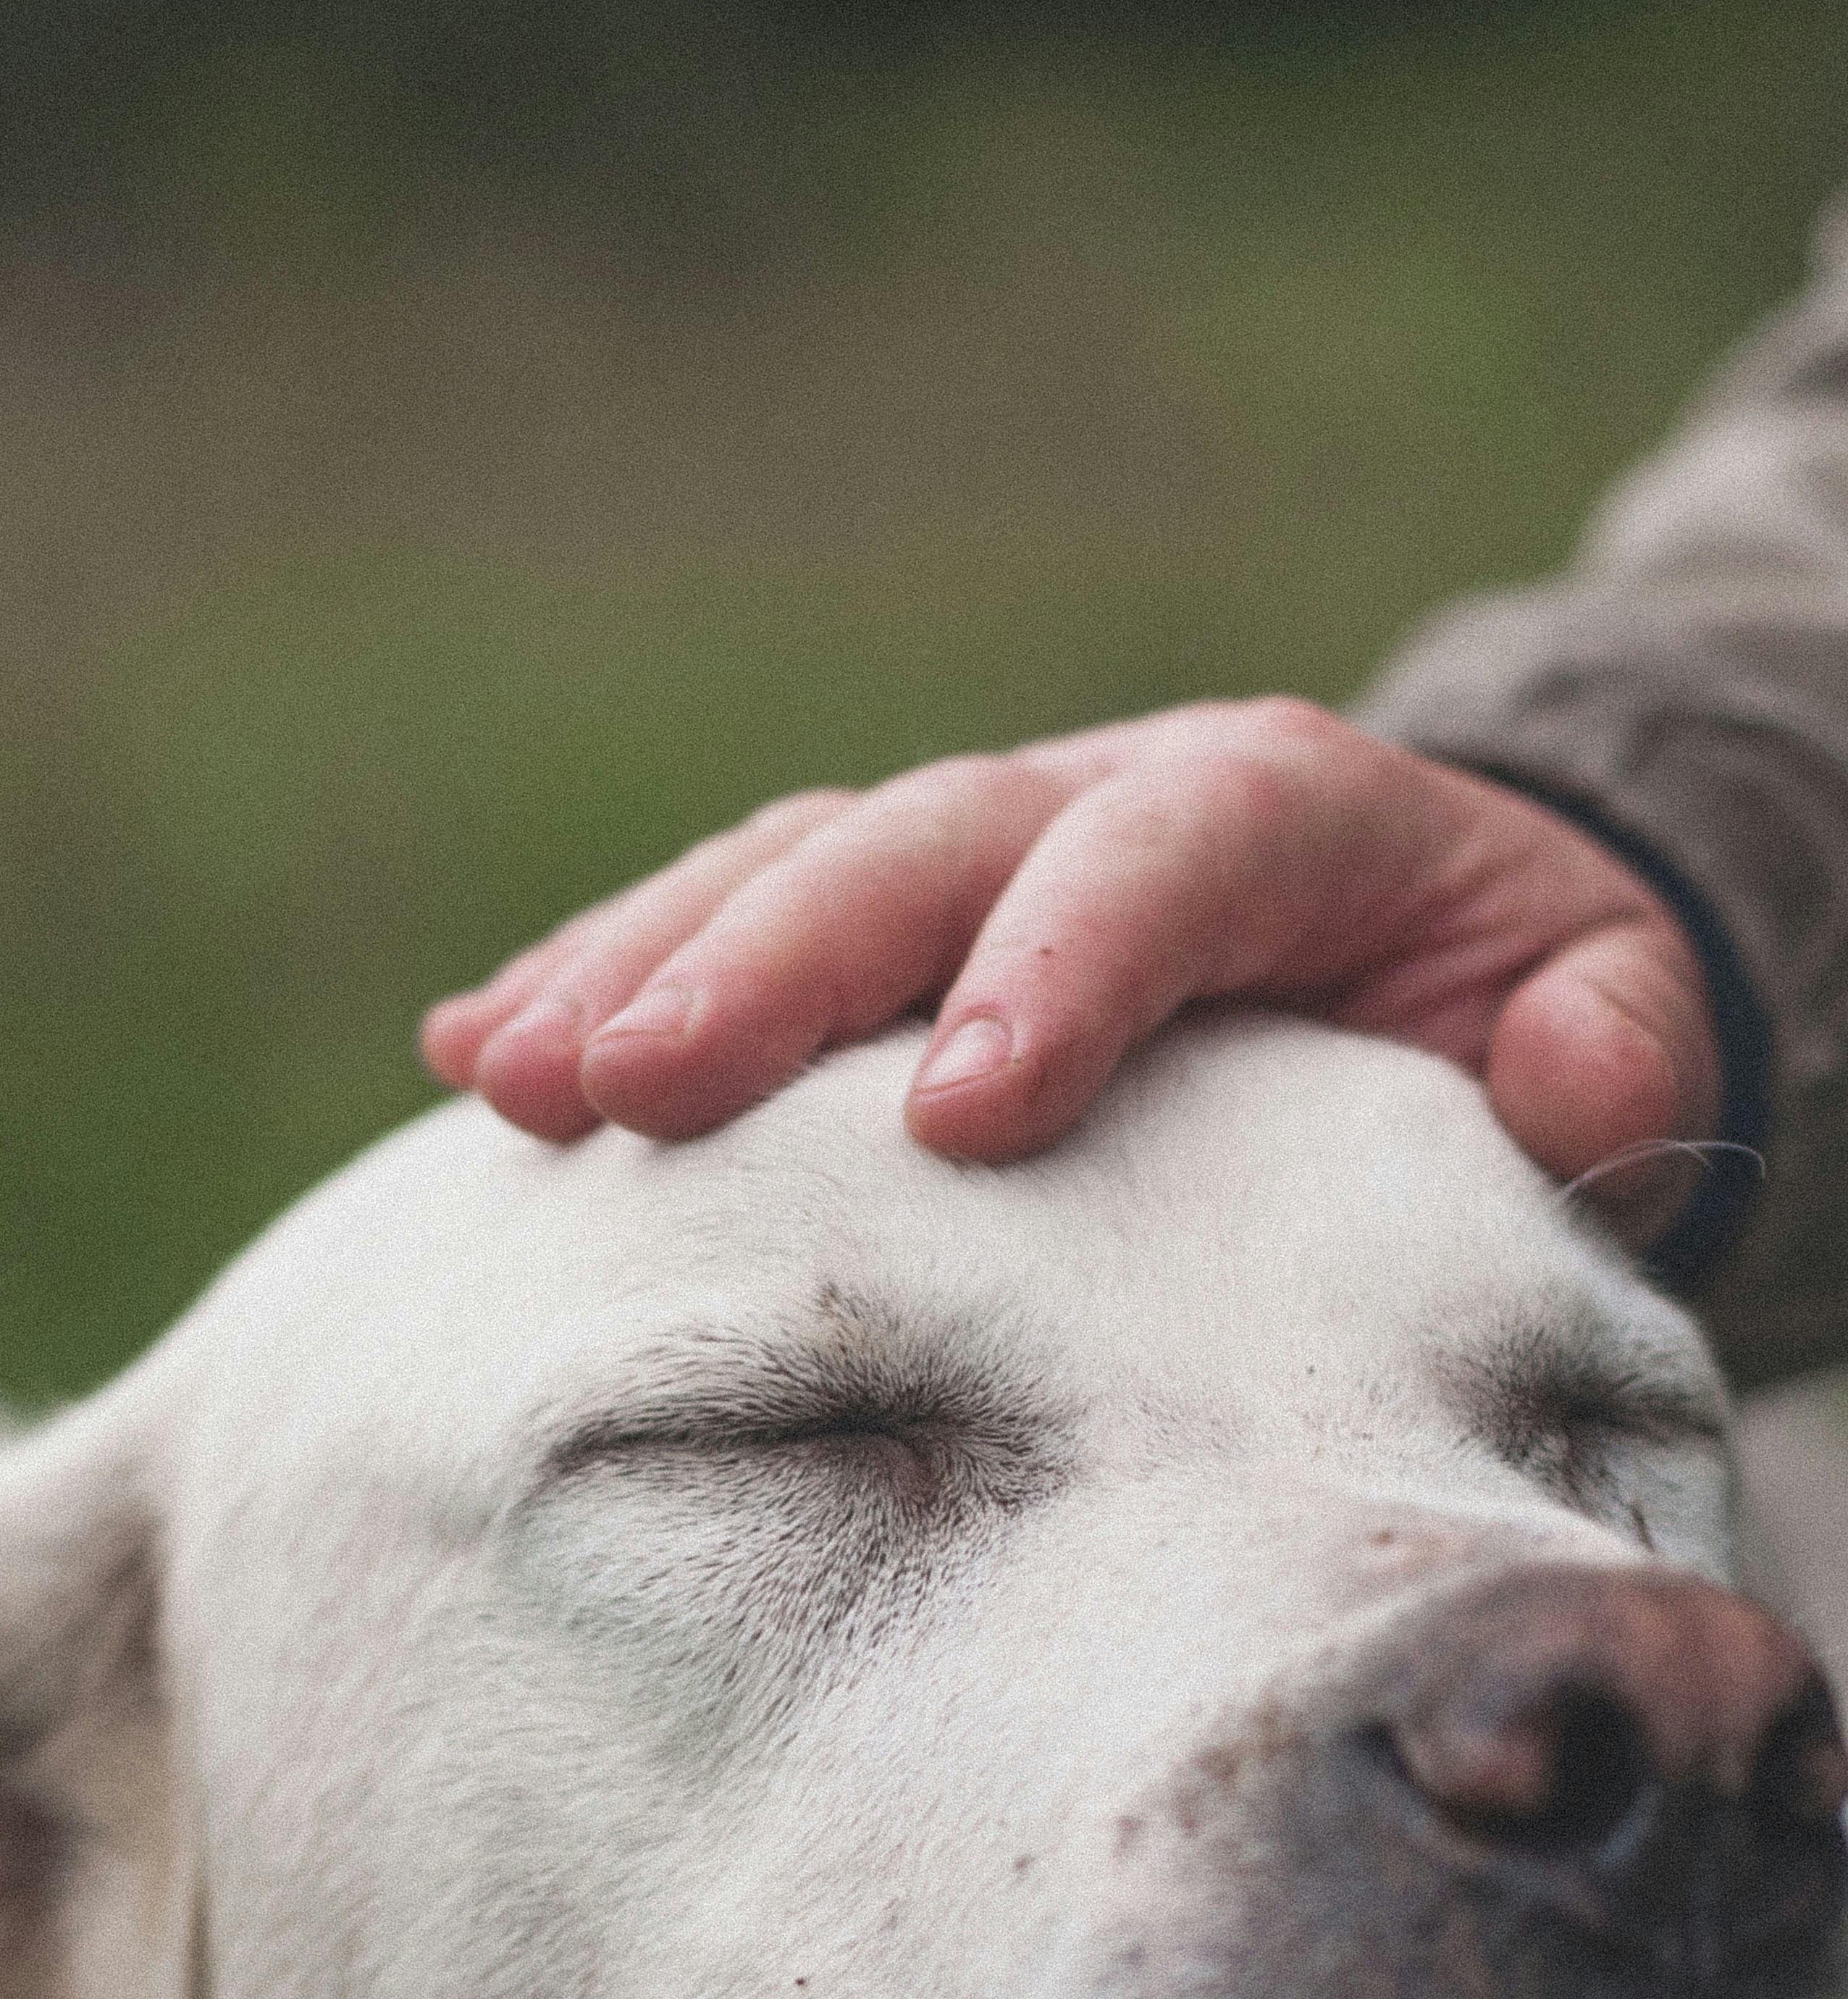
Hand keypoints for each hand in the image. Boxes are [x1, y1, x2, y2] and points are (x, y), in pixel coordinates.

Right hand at [421, 699, 1718, 1244]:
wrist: (1410, 940)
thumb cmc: (1503, 999)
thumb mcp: (1604, 1009)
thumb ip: (1605, 1047)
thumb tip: (1565, 1085)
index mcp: (1276, 811)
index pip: (1160, 857)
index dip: (1056, 966)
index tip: (959, 1116)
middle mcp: (1089, 803)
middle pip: (917, 848)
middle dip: (767, 964)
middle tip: (629, 1090)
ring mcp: (964, 856)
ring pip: (784, 874)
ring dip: (635, 969)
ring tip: (509, 1081)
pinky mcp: (875, 932)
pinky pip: (725, 930)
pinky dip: (601, 979)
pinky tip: (472, 1055)